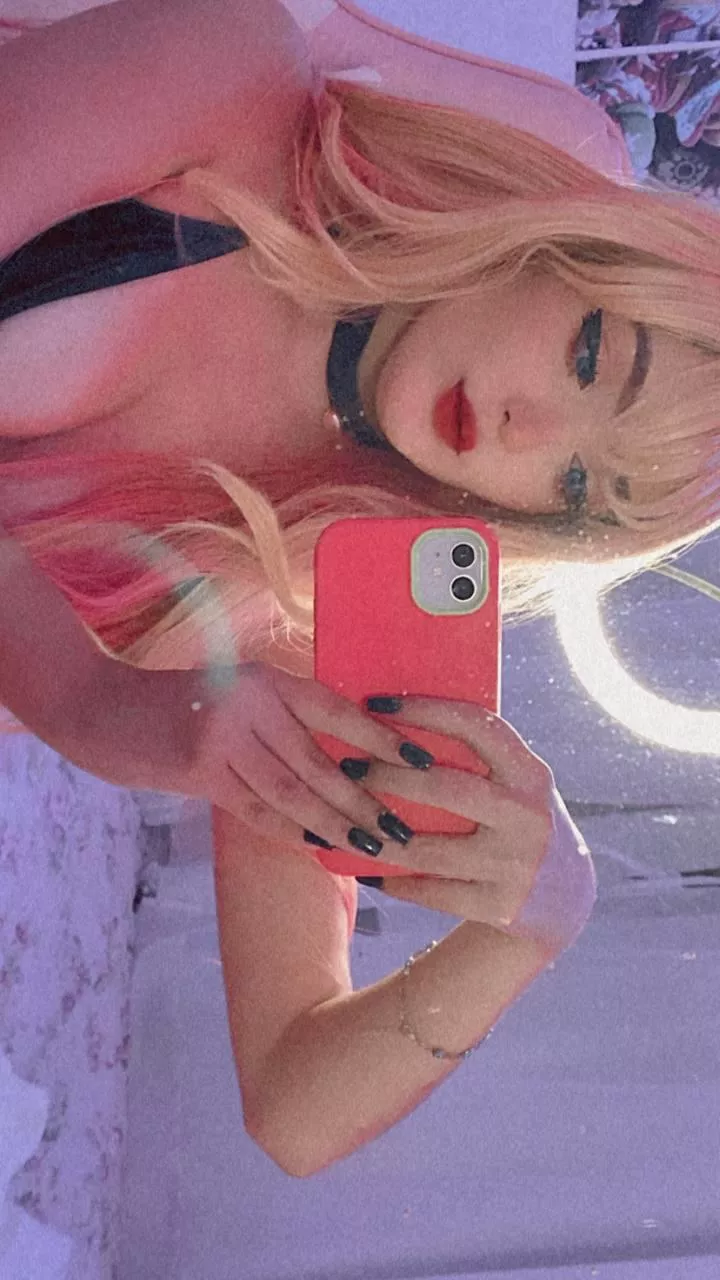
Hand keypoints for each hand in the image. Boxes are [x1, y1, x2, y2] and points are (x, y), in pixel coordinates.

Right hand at [64, 658, 432, 863]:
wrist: (101, 709)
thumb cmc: (176, 702)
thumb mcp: (233, 691)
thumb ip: (279, 717)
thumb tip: (344, 757)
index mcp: (266, 678)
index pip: (335, 710)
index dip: (379, 737)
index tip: (419, 761)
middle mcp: (250, 703)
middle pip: (319, 760)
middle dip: (363, 798)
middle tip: (401, 828)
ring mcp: (223, 737)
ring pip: (293, 790)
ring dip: (335, 824)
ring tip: (372, 846)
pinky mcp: (200, 770)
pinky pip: (257, 809)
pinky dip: (291, 831)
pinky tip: (320, 849)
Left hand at [357, 697, 596, 954]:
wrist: (563, 898)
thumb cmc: (515, 820)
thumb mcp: (514, 784)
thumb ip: (475, 758)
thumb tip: (395, 720)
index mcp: (529, 773)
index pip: (476, 726)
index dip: (424, 710)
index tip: (376, 702)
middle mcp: (526, 816)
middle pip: (445, 788)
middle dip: (389, 775)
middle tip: (349, 766)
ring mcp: (514, 865)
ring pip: (430, 849)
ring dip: (380, 834)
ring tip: (345, 820)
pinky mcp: (498, 906)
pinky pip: (432, 892)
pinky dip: (394, 879)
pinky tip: (365, 867)